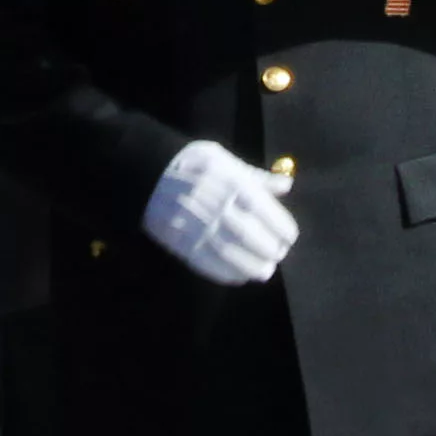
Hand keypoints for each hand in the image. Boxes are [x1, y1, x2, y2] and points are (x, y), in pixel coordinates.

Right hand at [140, 140, 301, 286]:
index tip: (289, 236)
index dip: (280, 226)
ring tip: (264, 271)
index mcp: (227, 181)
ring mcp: (195, 226)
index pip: (261, 208)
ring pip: (229, 253)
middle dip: (269, 249)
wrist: (146, 174)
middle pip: (248, 234)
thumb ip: (254, 176)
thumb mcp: (222, 159)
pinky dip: (226, 273)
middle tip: (278, 255)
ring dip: (251, 266)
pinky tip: (240, 276)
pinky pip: (207, 263)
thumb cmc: (191, 164)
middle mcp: (213, 205)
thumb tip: (286, 185)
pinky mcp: (180, 242)